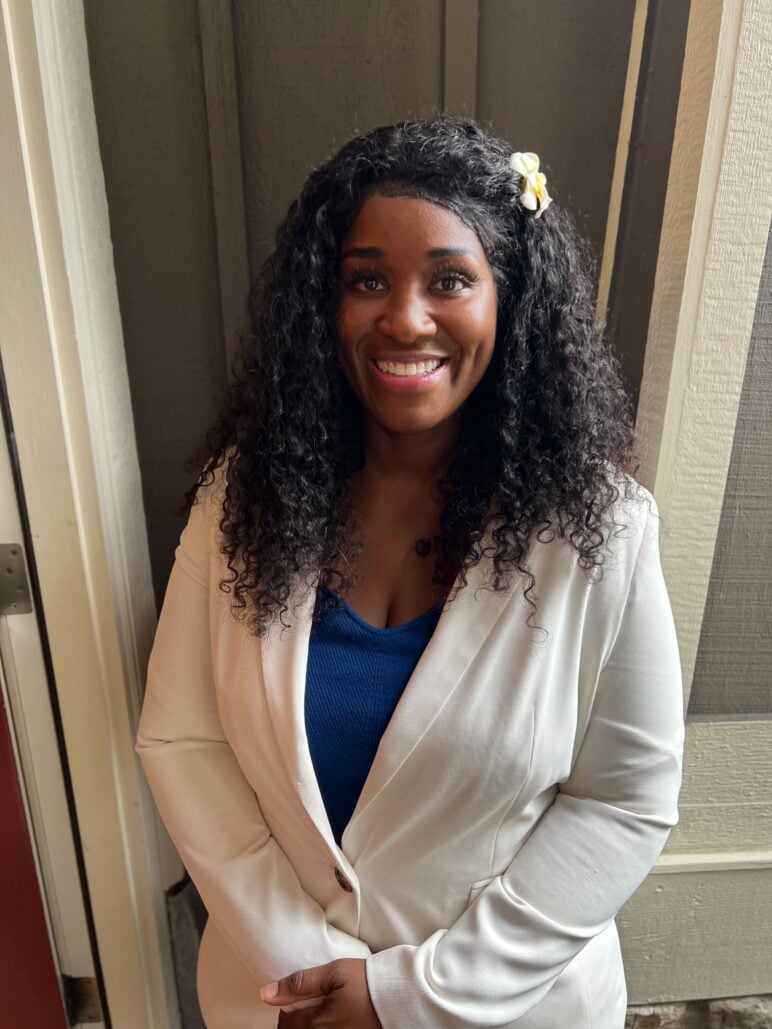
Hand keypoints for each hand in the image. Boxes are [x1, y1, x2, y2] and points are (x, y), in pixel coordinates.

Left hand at [260, 958, 380, 1027]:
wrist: (399, 997)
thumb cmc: (367, 982)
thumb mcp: (333, 973)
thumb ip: (299, 983)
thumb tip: (266, 992)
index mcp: (316, 1023)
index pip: (285, 1024)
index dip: (286, 1009)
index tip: (295, 998)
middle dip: (296, 1022)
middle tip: (307, 1005)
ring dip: (310, 1025)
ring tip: (322, 1012)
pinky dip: (325, 1028)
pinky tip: (334, 1019)